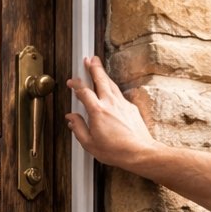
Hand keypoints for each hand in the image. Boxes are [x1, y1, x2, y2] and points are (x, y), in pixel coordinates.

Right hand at [63, 56, 158, 171]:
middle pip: (100, 79)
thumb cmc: (116, 151)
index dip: (76, 84)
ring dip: (103, 74)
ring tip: (98, 67)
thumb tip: (71, 119)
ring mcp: (122, 104)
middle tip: (89, 59)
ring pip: (111, 84)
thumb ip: (78, 128)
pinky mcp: (131, 108)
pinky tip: (110, 89)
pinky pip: (119, 94)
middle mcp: (110, 103)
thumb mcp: (90, 144)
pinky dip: (112, 88)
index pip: (84, 91)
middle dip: (94, 68)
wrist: (139, 152)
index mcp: (98, 111)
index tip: (71, 82)